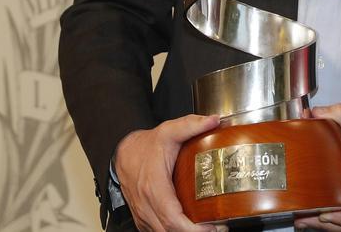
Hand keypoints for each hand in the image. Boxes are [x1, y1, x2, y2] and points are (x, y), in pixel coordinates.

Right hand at [114, 115, 227, 231]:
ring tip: (208, 227)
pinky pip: (158, 231)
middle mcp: (146, 204)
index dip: (194, 229)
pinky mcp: (143, 218)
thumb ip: (191, 125)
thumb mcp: (168, 131)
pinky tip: (190, 226)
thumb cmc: (144, 146)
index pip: (173, 218)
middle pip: (170, 231)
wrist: (122, 153)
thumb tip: (214, 120)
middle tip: (218, 228)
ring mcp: (142, 214)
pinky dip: (174, 231)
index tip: (213, 226)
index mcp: (154, 186)